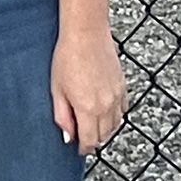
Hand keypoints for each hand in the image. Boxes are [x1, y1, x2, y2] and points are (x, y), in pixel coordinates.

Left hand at [51, 21, 127, 155]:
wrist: (86, 33)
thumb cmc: (67, 57)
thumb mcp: (57, 89)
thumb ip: (62, 116)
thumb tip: (68, 136)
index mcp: (88, 109)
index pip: (90, 141)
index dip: (83, 148)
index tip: (78, 147)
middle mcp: (106, 106)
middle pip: (104, 135)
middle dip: (93, 139)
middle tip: (82, 135)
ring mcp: (117, 96)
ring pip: (115, 125)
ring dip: (105, 129)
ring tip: (92, 123)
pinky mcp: (122, 86)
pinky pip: (123, 110)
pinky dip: (115, 115)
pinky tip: (104, 110)